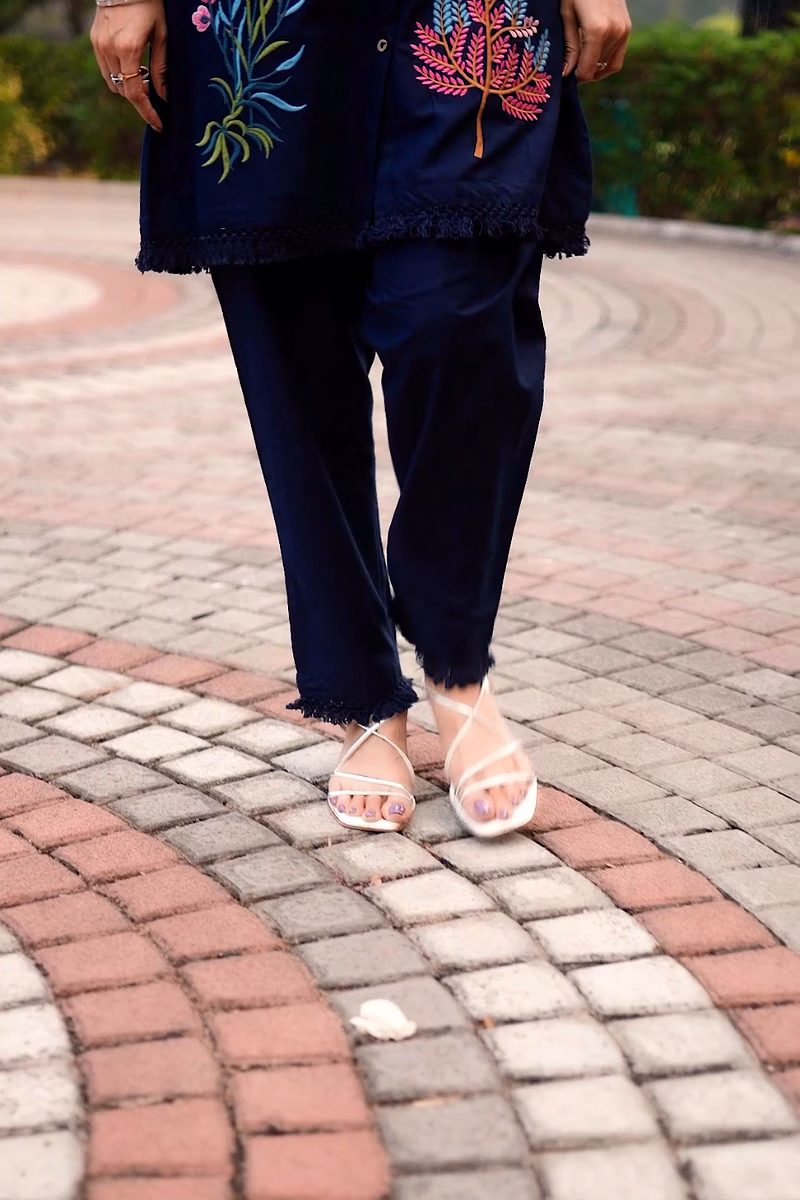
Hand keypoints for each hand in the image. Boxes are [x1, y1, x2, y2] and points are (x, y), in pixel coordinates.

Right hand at [91, 0, 166, 131]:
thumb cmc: (150, 5)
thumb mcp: (162, 35)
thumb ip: (161, 68)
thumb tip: (163, 96)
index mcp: (128, 48)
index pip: (135, 92)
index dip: (147, 112)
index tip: (158, 124)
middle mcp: (109, 49)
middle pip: (123, 90)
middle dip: (139, 98)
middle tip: (155, 96)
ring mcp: (99, 44)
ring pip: (112, 82)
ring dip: (128, 87)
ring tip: (144, 77)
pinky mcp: (94, 40)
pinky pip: (106, 69)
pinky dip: (118, 75)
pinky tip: (131, 66)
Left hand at [561, 0, 631, 82]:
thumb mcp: (567, 15)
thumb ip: (570, 46)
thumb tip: (567, 73)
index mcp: (597, 31)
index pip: (587, 71)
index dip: (576, 77)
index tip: (566, 74)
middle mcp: (614, 33)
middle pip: (597, 69)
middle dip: (584, 71)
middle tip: (571, 67)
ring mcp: (624, 31)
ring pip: (608, 64)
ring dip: (595, 67)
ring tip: (581, 60)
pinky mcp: (628, 28)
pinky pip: (618, 57)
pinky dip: (606, 62)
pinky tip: (594, 58)